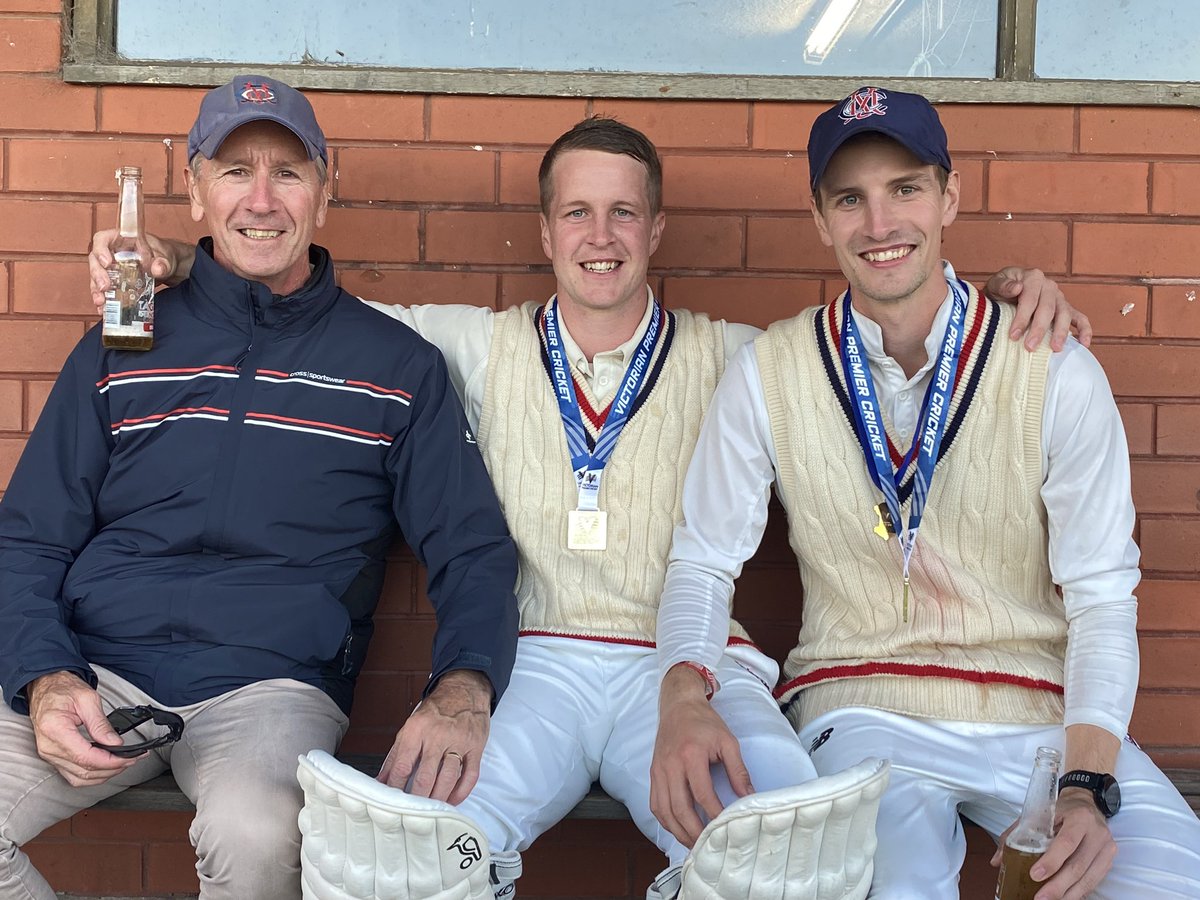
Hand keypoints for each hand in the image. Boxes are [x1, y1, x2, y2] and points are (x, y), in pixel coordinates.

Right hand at [27, 670, 144, 785]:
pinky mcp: (53, 756)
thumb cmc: (63, 689)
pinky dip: (92, 774)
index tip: (128, 758)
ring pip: (79, 777)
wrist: (45, 687)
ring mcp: (48, 754)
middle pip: (84, 771)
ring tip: (123, 763)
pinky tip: (106, 766)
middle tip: (132, 759)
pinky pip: (73, 774)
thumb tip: (115, 743)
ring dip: (103, 774)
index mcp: (55, 729)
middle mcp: (49, 746)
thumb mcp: (87, 698)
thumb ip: (101, 723)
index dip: (110, 761)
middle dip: (112, 768)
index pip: (86, 757)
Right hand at [88, 229, 187, 314]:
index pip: (102, 239)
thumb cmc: (163, 255)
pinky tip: (104, 309)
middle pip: (95, 260)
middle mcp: (111, 252)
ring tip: (101, 303)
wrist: (168, 266)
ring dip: (96, 290)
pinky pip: (104, 290)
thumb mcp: (166, 257)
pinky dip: (104, 300)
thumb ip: (163, 262)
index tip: (107, 262)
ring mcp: (111, 267)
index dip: (100, 249)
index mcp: (121, 239)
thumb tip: (157, 269)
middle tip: (104, 287)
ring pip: (96, 277)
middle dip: (97, 275)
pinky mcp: (114, 281)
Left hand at [376, 669, 491, 804]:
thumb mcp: (410, 728)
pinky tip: (453, 800)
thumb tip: (380, 781)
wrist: (464, 690)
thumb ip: (395, 756)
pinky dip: (461, 792)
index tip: (391, 803)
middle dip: (417, 799)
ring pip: (448, 779)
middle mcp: (437, 736)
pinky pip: (470, 776)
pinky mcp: (476, 747)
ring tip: (430, 810)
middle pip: (425, 777)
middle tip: (412, 813)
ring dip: (438, 799)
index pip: (402, 766)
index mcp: (416, 730)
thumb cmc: (435, 712)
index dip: (395, 788)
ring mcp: (459, 742)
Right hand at [649, 664, 752, 847]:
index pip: (702, 794)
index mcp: (690, 755)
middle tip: (708, 846)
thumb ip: (738, 770)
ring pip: (664, 810)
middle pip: (679, 808)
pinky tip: (677, 828)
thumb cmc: (703, 722)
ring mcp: (658, 770)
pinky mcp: (653, 773)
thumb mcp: (728, 741)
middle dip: (694, 831)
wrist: (678, 705)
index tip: (725, 828)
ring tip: (693, 843)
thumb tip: (749, 797)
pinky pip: (655, 804)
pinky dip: (665, 820)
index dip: (713, 815)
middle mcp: (670, 765)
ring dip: (678, 831)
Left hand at [985, 267, 1092, 351]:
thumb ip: (1003, 285)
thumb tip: (1017, 288)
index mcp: (1033, 277)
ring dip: (1061, 332)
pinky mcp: (1066, 308)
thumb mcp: (995, 284)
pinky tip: (1084, 343)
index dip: (1022, 318)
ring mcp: (1060, 297)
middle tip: (1030, 347)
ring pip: (1065, 314)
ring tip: (1055, 348)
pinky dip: (1085, 330)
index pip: (1029, 300)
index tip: (1013, 336)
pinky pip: (1080, 318)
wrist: (1005, 292)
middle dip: (1039, 329)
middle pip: (1047, 308)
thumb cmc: (1000, 290)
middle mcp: (1049, 286)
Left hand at [990, 789, 1115, 899]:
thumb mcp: (1038, 813)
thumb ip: (1016, 834)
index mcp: (1079, 817)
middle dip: (1058, 886)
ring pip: (1088, 878)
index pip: (1066, 842)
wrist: (1087, 804)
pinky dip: (1079, 892)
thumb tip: (997, 860)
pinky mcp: (1109, 859)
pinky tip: (1065, 897)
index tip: (1035, 875)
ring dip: (1068, 894)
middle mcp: (1096, 833)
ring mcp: (1106, 847)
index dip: (1051, 861)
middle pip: (1078, 865)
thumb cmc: (1060, 810)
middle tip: (1040, 898)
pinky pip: (1095, 880)